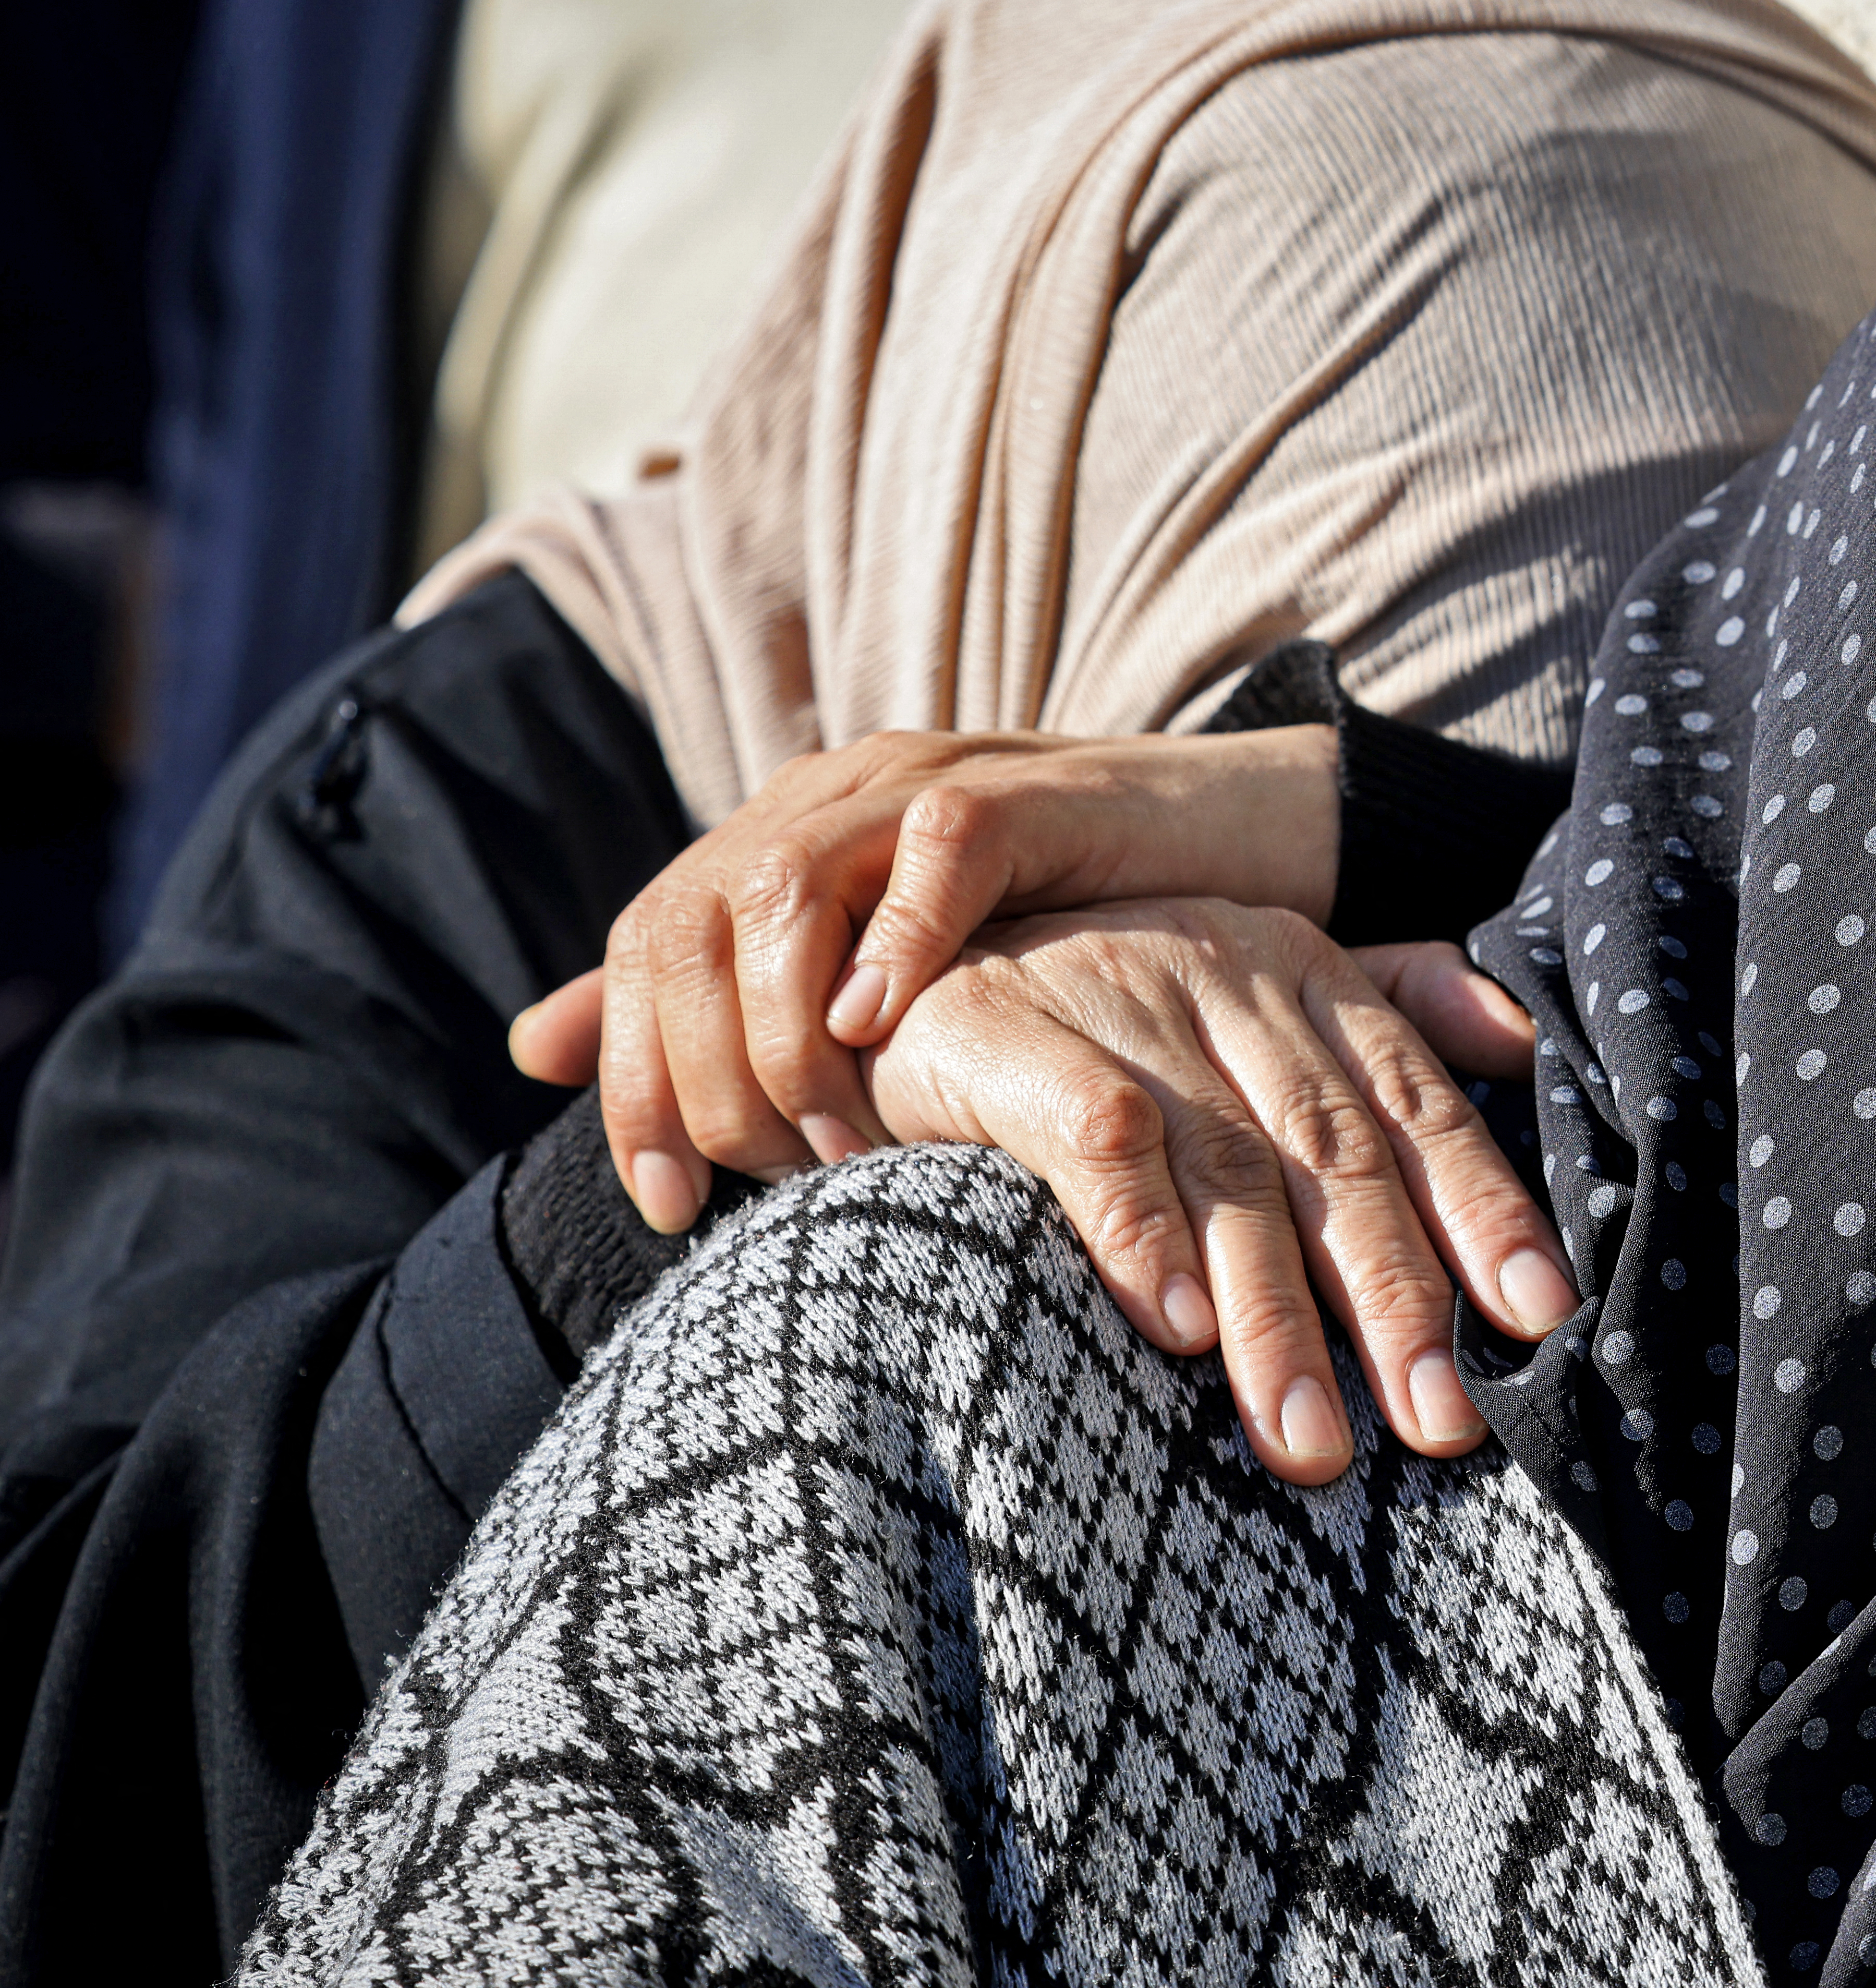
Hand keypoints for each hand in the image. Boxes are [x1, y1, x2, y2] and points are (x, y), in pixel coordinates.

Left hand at [509, 726, 1339, 1231]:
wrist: (1229, 843)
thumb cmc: (1060, 931)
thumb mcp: (878, 982)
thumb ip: (714, 1005)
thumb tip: (534, 1051)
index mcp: (778, 841)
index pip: (642, 949)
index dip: (629, 1080)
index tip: (661, 1204)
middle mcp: (826, 798)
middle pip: (687, 923)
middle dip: (698, 1069)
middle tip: (767, 1176)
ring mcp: (920, 784)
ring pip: (778, 886)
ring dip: (785, 1027)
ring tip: (833, 1134)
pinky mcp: (1025, 791)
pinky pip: (934, 851)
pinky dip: (897, 939)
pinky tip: (886, 1027)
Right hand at [862, 900, 1574, 1485]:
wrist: (896, 956)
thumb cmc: (1099, 1012)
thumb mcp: (1248, 993)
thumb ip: (1386, 1011)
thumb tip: (1520, 1042)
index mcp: (1300, 972)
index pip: (1416, 1106)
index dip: (1485, 1212)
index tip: (1539, 1321)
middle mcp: (1227, 975)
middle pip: (1337, 1159)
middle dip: (1396, 1301)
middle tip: (1441, 1424)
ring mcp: (1120, 998)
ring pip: (1229, 1172)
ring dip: (1276, 1317)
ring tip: (1314, 1442)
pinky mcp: (1007, 1034)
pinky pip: (1095, 1139)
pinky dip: (1142, 1232)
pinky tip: (1178, 1329)